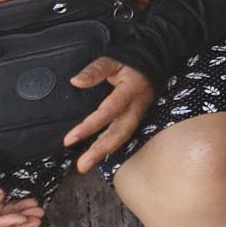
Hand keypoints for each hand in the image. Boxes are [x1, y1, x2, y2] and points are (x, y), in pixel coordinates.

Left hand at [62, 57, 155, 173]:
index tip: (69, 139)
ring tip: (85, 166)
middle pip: (120, 132)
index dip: (90, 126)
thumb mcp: (114, 60)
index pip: (108, 111)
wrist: (156, 60)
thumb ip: (95, 70)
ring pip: (123, 136)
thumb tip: (75, 82)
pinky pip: (123, 134)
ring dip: (104, 152)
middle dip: (101, 150)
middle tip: (82, 166)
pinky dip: (110, 146)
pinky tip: (97, 155)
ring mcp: (138, 113)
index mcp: (130, 91)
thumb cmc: (132, 60)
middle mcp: (136, 106)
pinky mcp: (135, 117)